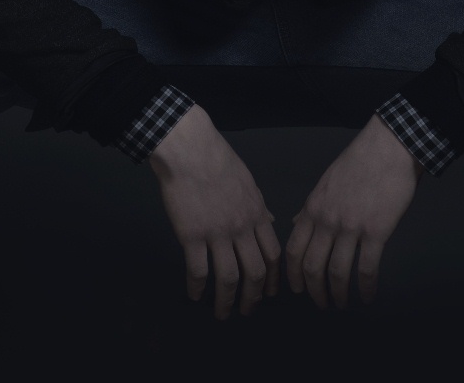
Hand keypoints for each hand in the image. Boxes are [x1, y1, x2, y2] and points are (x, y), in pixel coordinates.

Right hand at [149, 104, 279, 318]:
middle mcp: (241, 227)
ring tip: (222, 313)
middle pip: (254, 272)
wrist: (191, 151)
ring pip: (228, 278)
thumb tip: (269, 221)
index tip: (269, 292)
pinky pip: (198, 271)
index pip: (272, 254)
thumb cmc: (218, 161)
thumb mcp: (248, 182)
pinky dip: (197, 288)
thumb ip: (258, 206)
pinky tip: (195, 295)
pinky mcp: (192, 236)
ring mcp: (217, 233)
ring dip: (226, 301)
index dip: (272, 277)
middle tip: (247, 310)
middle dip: (253, 297)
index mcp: (256, 213)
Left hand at [286, 113, 423, 309]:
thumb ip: (311, 206)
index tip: (298, 289)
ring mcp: (351, 227)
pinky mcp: (376, 232)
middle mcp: (327, 220)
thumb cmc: (358, 162)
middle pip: (312, 267)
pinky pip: (366, 269)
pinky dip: (365, 288)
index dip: (293, 275)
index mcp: (313, 207)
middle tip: (321, 303)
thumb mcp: (326, 182)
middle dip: (314, 292)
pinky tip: (368, 295)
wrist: (387, 148)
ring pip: (337, 273)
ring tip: (343, 303)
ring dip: (338, 294)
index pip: (294, 249)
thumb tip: (295, 222)